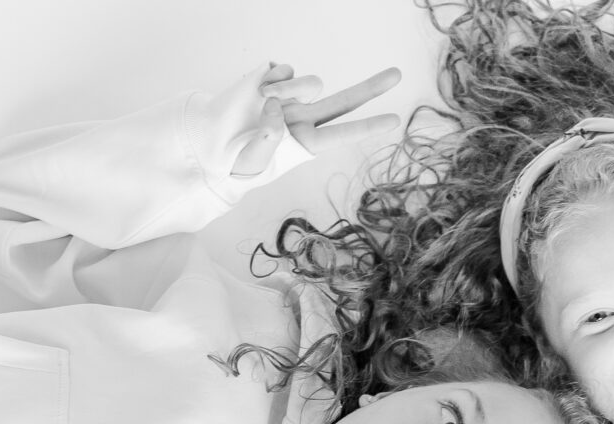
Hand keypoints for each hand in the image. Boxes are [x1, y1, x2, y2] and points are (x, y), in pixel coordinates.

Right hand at [231, 63, 400, 175]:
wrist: (216, 145)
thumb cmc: (240, 163)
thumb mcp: (254, 159)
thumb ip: (267, 137)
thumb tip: (276, 106)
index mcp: (307, 142)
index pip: (343, 133)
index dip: (368, 127)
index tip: (395, 121)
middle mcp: (306, 118)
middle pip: (346, 102)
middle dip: (371, 87)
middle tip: (398, 74)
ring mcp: (293, 99)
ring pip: (310, 83)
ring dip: (287, 90)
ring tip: (263, 99)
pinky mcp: (277, 81)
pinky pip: (286, 70)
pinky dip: (273, 79)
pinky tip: (257, 90)